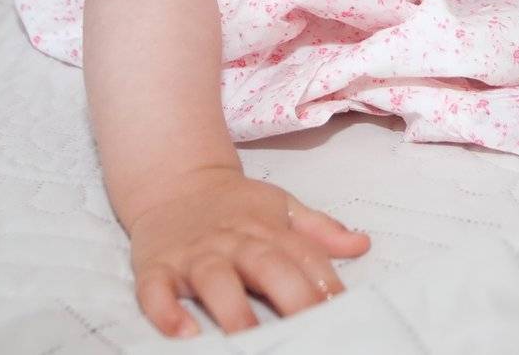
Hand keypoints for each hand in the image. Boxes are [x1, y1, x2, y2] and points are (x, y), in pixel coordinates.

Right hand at [125, 166, 370, 337]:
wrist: (174, 181)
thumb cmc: (235, 204)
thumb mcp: (281, 207)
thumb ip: (320, 230)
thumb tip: (362, 244)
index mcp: (267, 229)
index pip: (302, 254)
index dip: (324, 280)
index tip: (342, 308)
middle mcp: (233, 241)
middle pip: (266, 266)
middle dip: (290, 296)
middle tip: (308, 330)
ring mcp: (194, 255)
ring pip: (215, 280)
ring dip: (232, 309)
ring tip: (247, 338)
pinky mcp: (155, 267)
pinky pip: (155, 291)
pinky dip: (166, 312)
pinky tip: (182, 334)